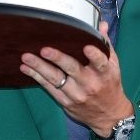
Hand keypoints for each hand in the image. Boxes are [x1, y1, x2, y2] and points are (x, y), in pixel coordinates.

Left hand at [19, 21, 132, 139]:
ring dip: (39, 67)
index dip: (94, 55)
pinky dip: (36, 77)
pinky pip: (49, 88)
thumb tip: (102, 24)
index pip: (101, 63)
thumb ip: (105, 45)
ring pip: (56, 79)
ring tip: (26, 57)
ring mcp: (76, 94)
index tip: (86, 47)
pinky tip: (26, 68)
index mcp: (105, 73)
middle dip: (58, 59)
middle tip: (44, 50)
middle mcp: (90, 84)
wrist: (108, 115)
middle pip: (73, 69)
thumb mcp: (113, 66)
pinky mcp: (65, 101)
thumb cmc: (110, 85)